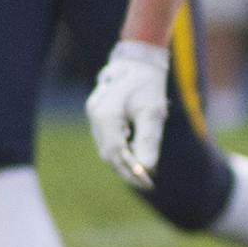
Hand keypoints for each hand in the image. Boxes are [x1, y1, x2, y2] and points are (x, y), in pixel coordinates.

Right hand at [88, 40, 169, 188]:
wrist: (138, 61)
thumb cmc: (148, 84)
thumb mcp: (152, 112)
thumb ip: (148, 141)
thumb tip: (148, 169)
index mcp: (106, 116)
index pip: (117, 153)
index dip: (133, 171)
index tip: (149, 183)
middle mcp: (96, 117)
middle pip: (109, 154)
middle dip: (128, 172)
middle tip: (148, 185)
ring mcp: (94, 116)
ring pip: (107, 149)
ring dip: (123, 164)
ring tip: (143, 176)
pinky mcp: (99, 115)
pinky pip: (107, 140)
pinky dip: (120, 152)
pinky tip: (135, 159)